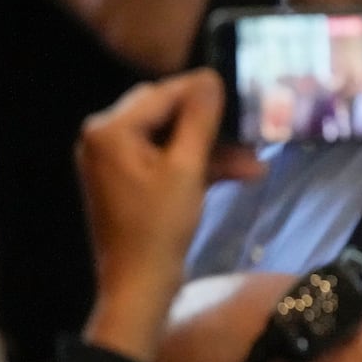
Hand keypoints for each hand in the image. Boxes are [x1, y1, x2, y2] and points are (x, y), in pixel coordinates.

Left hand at [78, 70, 263, 361]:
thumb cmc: (159, 226)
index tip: (245, 95)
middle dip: (213, 125)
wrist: (139, 285)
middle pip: (169, 112)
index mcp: (110, 130)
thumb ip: (199, 118)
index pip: (165, 92)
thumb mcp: (187, 168)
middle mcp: (105, 137)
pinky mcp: (130, 179)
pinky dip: (199, 166)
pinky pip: (168, 159)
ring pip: (174, 138)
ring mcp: (116, 159)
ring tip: (255, 163)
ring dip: (213, 149)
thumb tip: (210, 76)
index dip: (206, 94)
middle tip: (251, 129)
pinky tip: (242, 173)